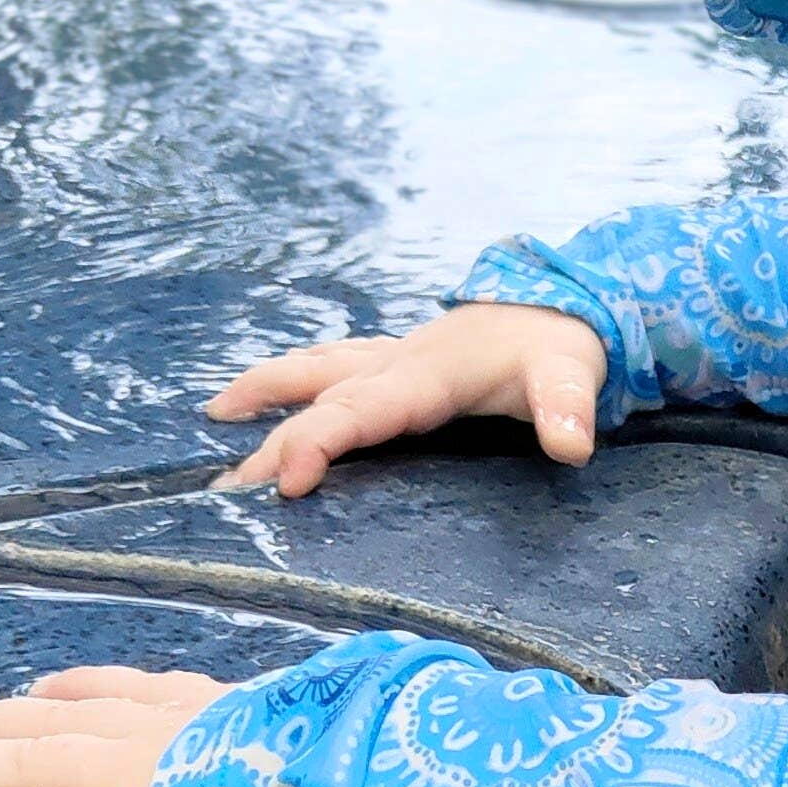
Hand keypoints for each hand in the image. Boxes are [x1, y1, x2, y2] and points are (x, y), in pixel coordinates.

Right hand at [204, 303, 608, 498]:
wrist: (562, 301)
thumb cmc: (560, 347)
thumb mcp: (572, 376)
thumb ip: (568, 410)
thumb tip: (571, 445)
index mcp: (426, 376)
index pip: (359, 413)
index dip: (317, 442)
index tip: (286, 481)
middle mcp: (395, 365)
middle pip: (320, 399)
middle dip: (272, 438)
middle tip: (227, 485)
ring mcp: (391, 359)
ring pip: (314, 370)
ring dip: (265, 390)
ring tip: (215, 415)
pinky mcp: (396, 362)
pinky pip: (330, 366)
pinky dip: (292, 379)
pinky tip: (268, 394)